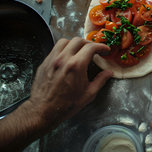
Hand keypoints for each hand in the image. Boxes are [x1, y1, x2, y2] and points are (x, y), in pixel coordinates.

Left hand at [0, 37, 112, 151]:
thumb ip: (100, 80)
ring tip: (80, 51)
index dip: (100, 46)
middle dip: (89, 43)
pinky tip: (68, 57)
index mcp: (76, 66)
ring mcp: (52, 59)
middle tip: (94, 50)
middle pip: (78, 40)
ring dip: (75, 43)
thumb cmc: (67, 105)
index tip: (105, 49)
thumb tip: (109, 73)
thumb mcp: (89, 94)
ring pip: (64, 41)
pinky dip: (64, 49)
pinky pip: (55, 49)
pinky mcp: (44, 63)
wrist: (43, 111)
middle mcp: (63, 59)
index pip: (91, 47)